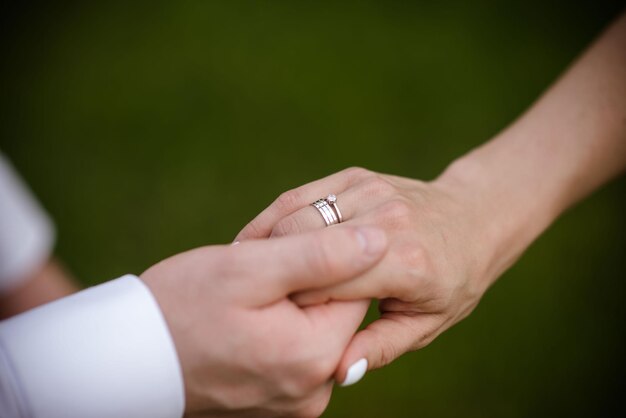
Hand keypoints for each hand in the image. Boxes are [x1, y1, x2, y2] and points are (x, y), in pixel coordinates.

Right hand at [141, 225, 386, 416]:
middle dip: (303, 284)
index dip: (317, 259)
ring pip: (315, 329)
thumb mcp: (249, 268)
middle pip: (335, 311)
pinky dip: (278, 329)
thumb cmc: (181, 306)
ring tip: (243, 303)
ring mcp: (297, 401)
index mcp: (314, 354)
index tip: (277, 257)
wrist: (128, 361)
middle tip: (255, 278)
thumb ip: (321, 254)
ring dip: (288, 305)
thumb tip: (379, 238)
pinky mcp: (280, 403)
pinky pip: (297, 352)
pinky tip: (244, 323)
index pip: (354, 286)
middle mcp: (315, 389)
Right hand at [235, 167, 507, 383]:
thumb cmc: (453, 279)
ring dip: (266, 247)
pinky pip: (299, 196)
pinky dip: (273, 220)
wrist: (474, 217)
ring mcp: (369, 190)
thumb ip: (381, 346)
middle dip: (273, 276)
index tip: (268, 325)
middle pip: (304, 248)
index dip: (292, 308)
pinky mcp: (355, 175)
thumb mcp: (427, 324)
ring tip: (246, 275)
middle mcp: (386, 220)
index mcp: (405, 263)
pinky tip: (259, 244)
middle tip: (245, 302)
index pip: (327, 287)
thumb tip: (340, 372)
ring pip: (295, 218)